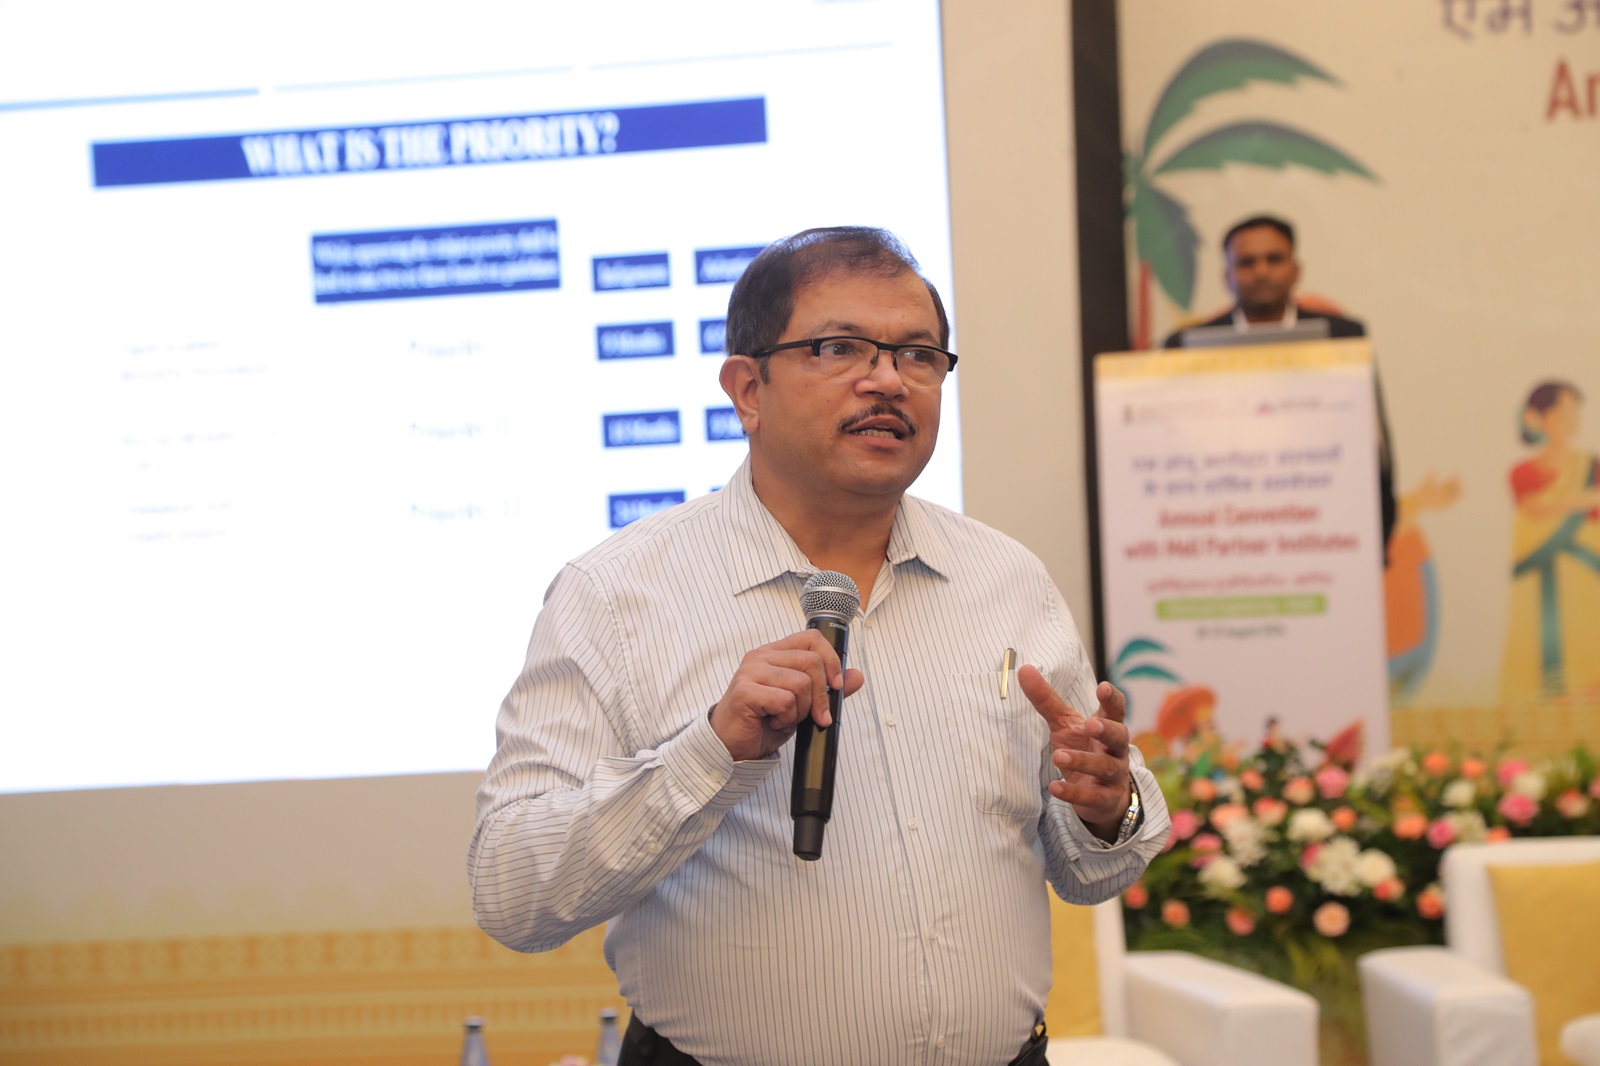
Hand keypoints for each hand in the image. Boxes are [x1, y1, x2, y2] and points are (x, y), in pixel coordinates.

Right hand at [709, 631, 864, 761]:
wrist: (732, 746)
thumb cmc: (762, 722)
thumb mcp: (801, 704)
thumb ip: (827, 689)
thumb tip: (857, 676)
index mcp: (773, 653)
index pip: (811, 638)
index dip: (831, 660)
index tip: (836, 686)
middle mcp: (760, 657)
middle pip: (811, 661)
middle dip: (821, 695)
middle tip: (816, 716)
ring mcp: (751, 672)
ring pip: (801, 683)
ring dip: (801, 710)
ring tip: (784, 717)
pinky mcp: (746, 691)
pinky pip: (786, 700)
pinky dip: (787, 718)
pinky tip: (773, 722)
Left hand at [1017, 666, 1131, 840]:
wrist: (1101, 794)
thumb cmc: (1084, 748)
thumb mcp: (1064, 724)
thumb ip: (1047, 700)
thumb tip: (1024, 669)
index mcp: (1108, 726)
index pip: (1115, 709)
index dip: (1112, 698)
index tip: (1103, 687)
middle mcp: (1116, 749)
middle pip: (1119, 737)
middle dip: (1106, 730)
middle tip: (1091, 724)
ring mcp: (1113, 775)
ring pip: (1104, 767)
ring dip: (1082, 761)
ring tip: (1058, 757)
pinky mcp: (1105, 799)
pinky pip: (1092, 797)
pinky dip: (1073, 793)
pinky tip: (1055, 788)